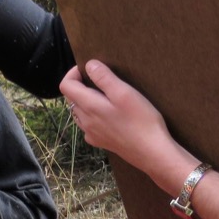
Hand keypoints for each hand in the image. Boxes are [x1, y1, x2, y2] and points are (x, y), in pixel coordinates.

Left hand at [59, 60, 180, 174]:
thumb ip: (104, 77)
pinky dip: (92, 115)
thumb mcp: (124, 93)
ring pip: (79, 112)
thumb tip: (89, 65)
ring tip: (105, 95)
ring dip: (86, 100)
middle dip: (81, 85)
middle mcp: (85, 121)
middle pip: (71, 98)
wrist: (153, 153)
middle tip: (101, 80)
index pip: (66, 86)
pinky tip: (109, 114)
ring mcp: (92, 134)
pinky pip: (88, 125)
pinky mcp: (100, 142)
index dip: (73, 73)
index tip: (89, 69)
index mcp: (88, 107)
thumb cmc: (141, 121)